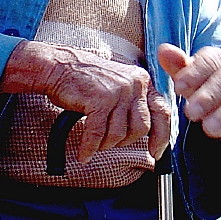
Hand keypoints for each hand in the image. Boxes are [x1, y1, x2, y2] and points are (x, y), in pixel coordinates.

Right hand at [2, 41, 171, 162]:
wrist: (57, 66)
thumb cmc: (84, 80)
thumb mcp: (117, 86)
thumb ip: (133, 104)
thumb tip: (145, 132)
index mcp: (141, 80)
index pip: (162, 111)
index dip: (162, 136)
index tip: (156, 152)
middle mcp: (133, 84)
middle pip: (141, 127)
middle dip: (125, 141)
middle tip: (109, 142)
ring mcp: (117, 91)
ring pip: (119, 134)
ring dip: (105, 144)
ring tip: (94, 143)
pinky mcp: (99, 99)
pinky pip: (97, 134)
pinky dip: (89, 147)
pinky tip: (83, 153)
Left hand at [157, 44, 220, 144]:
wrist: (215, 97)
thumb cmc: (196, 83)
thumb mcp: (183, 73)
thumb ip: (174, 63)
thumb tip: (163, 51)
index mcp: (215, 59)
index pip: (208, 61)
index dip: (194, 74)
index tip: (179, 87)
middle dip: (208, 98)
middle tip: (191, 113)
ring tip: (208, 129)